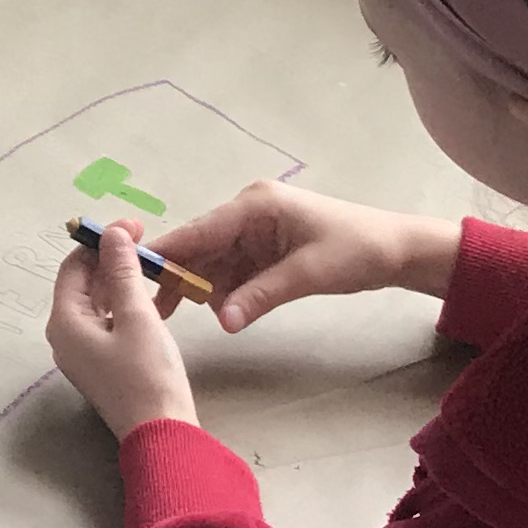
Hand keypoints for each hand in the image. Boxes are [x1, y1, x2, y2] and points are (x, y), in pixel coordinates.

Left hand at [47, 224, 198, 438]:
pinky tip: (148, 297)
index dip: (102, 242)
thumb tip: (112, 234)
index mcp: (65, 321)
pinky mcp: (101, 365)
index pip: (74, 267)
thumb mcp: (137, 316)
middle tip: (148, 241)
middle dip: (112, 260)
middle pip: (83, 284)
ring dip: (120, 281)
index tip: (136, 227)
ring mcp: (82, 354)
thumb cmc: (148, 374)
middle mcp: (65, 336)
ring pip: (96, 303)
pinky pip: (106, 323)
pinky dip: (123, 304)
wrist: (161, 434)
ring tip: (152, 265)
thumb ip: (123, 272)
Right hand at [150, 181, 454, 331]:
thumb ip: (260, 296)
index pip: (199, 230)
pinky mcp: (264, 249)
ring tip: (174, 316)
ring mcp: (255, 231)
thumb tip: (221, 322)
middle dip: (178, 276)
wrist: (396, 251)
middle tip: (150, 308)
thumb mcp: (308, 274)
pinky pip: (232, 270)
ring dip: (202, 288)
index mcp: (255, 204)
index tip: (131, 271)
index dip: (166, 252)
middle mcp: (248, 212)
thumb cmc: (357, 250)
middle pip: (200, 245)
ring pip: (213, 261)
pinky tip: (218, 311)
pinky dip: (224, 291)